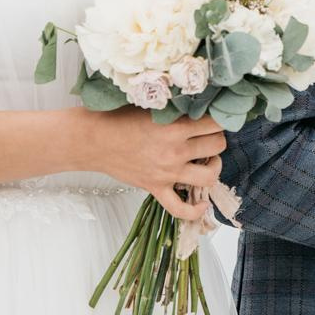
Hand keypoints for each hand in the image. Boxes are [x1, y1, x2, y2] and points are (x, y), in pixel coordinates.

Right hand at [88, 109, 226, 221]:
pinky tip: (201, 204)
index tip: (217, 117)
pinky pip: (180, 208)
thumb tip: (198, 103)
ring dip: (214, 168)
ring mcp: (167, 173)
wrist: (93, 141)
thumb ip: (174, 108)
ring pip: (209, 177)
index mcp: (174, 127)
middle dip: (217, 140)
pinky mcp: (156, 188)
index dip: (220, 118)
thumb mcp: (150, 106)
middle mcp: (174, 151)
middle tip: (209, 136)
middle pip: (217, 146)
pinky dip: (194, 210)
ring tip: (208, 161)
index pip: (215, 123)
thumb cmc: (118, 119)